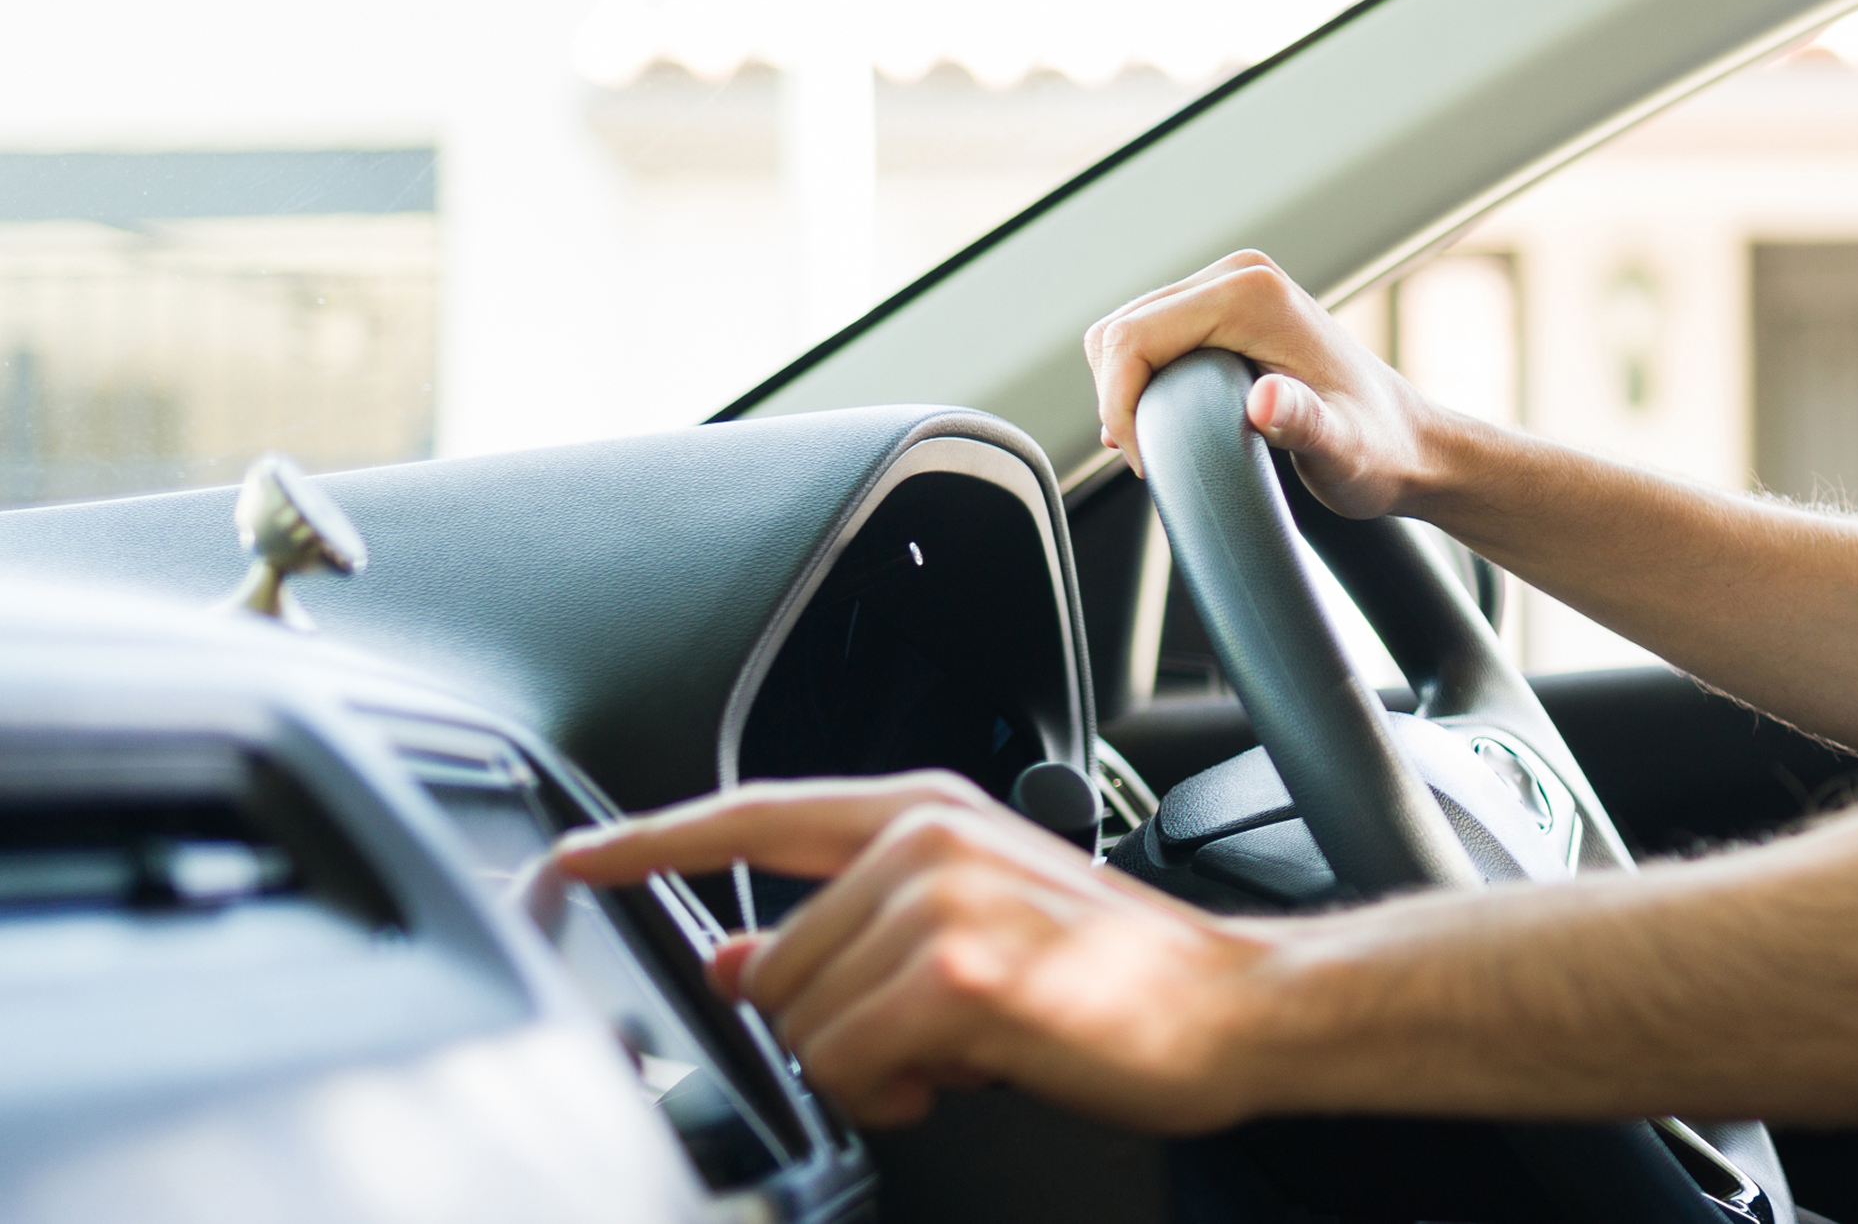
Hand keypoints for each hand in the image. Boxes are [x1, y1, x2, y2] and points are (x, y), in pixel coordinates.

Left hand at [553, 773, 1292, 1132]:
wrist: (1236, 1007)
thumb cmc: (1117, 978)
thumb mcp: (972, 924)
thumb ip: (849, 928)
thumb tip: (737, 962)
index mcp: (922, 811)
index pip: (749, 817)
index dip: (646, 843)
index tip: (572, 864)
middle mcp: (921, 840)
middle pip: (771, 966)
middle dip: (831, 1030)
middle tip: (932, 1040)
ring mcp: (937, 901)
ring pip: (803, 1025)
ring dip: (866, 1068)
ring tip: (958, 1054)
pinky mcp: (955, 974)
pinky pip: (847, 1063)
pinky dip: (891, 1094)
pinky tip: (961, 1076)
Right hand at [1083, 250, 1449, 516]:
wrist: (1410, 444)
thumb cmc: (1379, 451)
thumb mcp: (1340, 449)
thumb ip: (1302, 424)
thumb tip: (1264, 402)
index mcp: (1251, 294)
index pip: (1131, 337)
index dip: (1119, 404)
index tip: (1146, 460)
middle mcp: (1238, 275)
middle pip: (1120, 330)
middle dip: (1118, 399)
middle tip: (1151, 460)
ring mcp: (1232, 287)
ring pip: (1128, 332)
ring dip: (1127, 392)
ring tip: (1159, 447)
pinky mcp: (1227, 310)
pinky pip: (1153, 337)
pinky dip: (1142, 381)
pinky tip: (1165, 425)